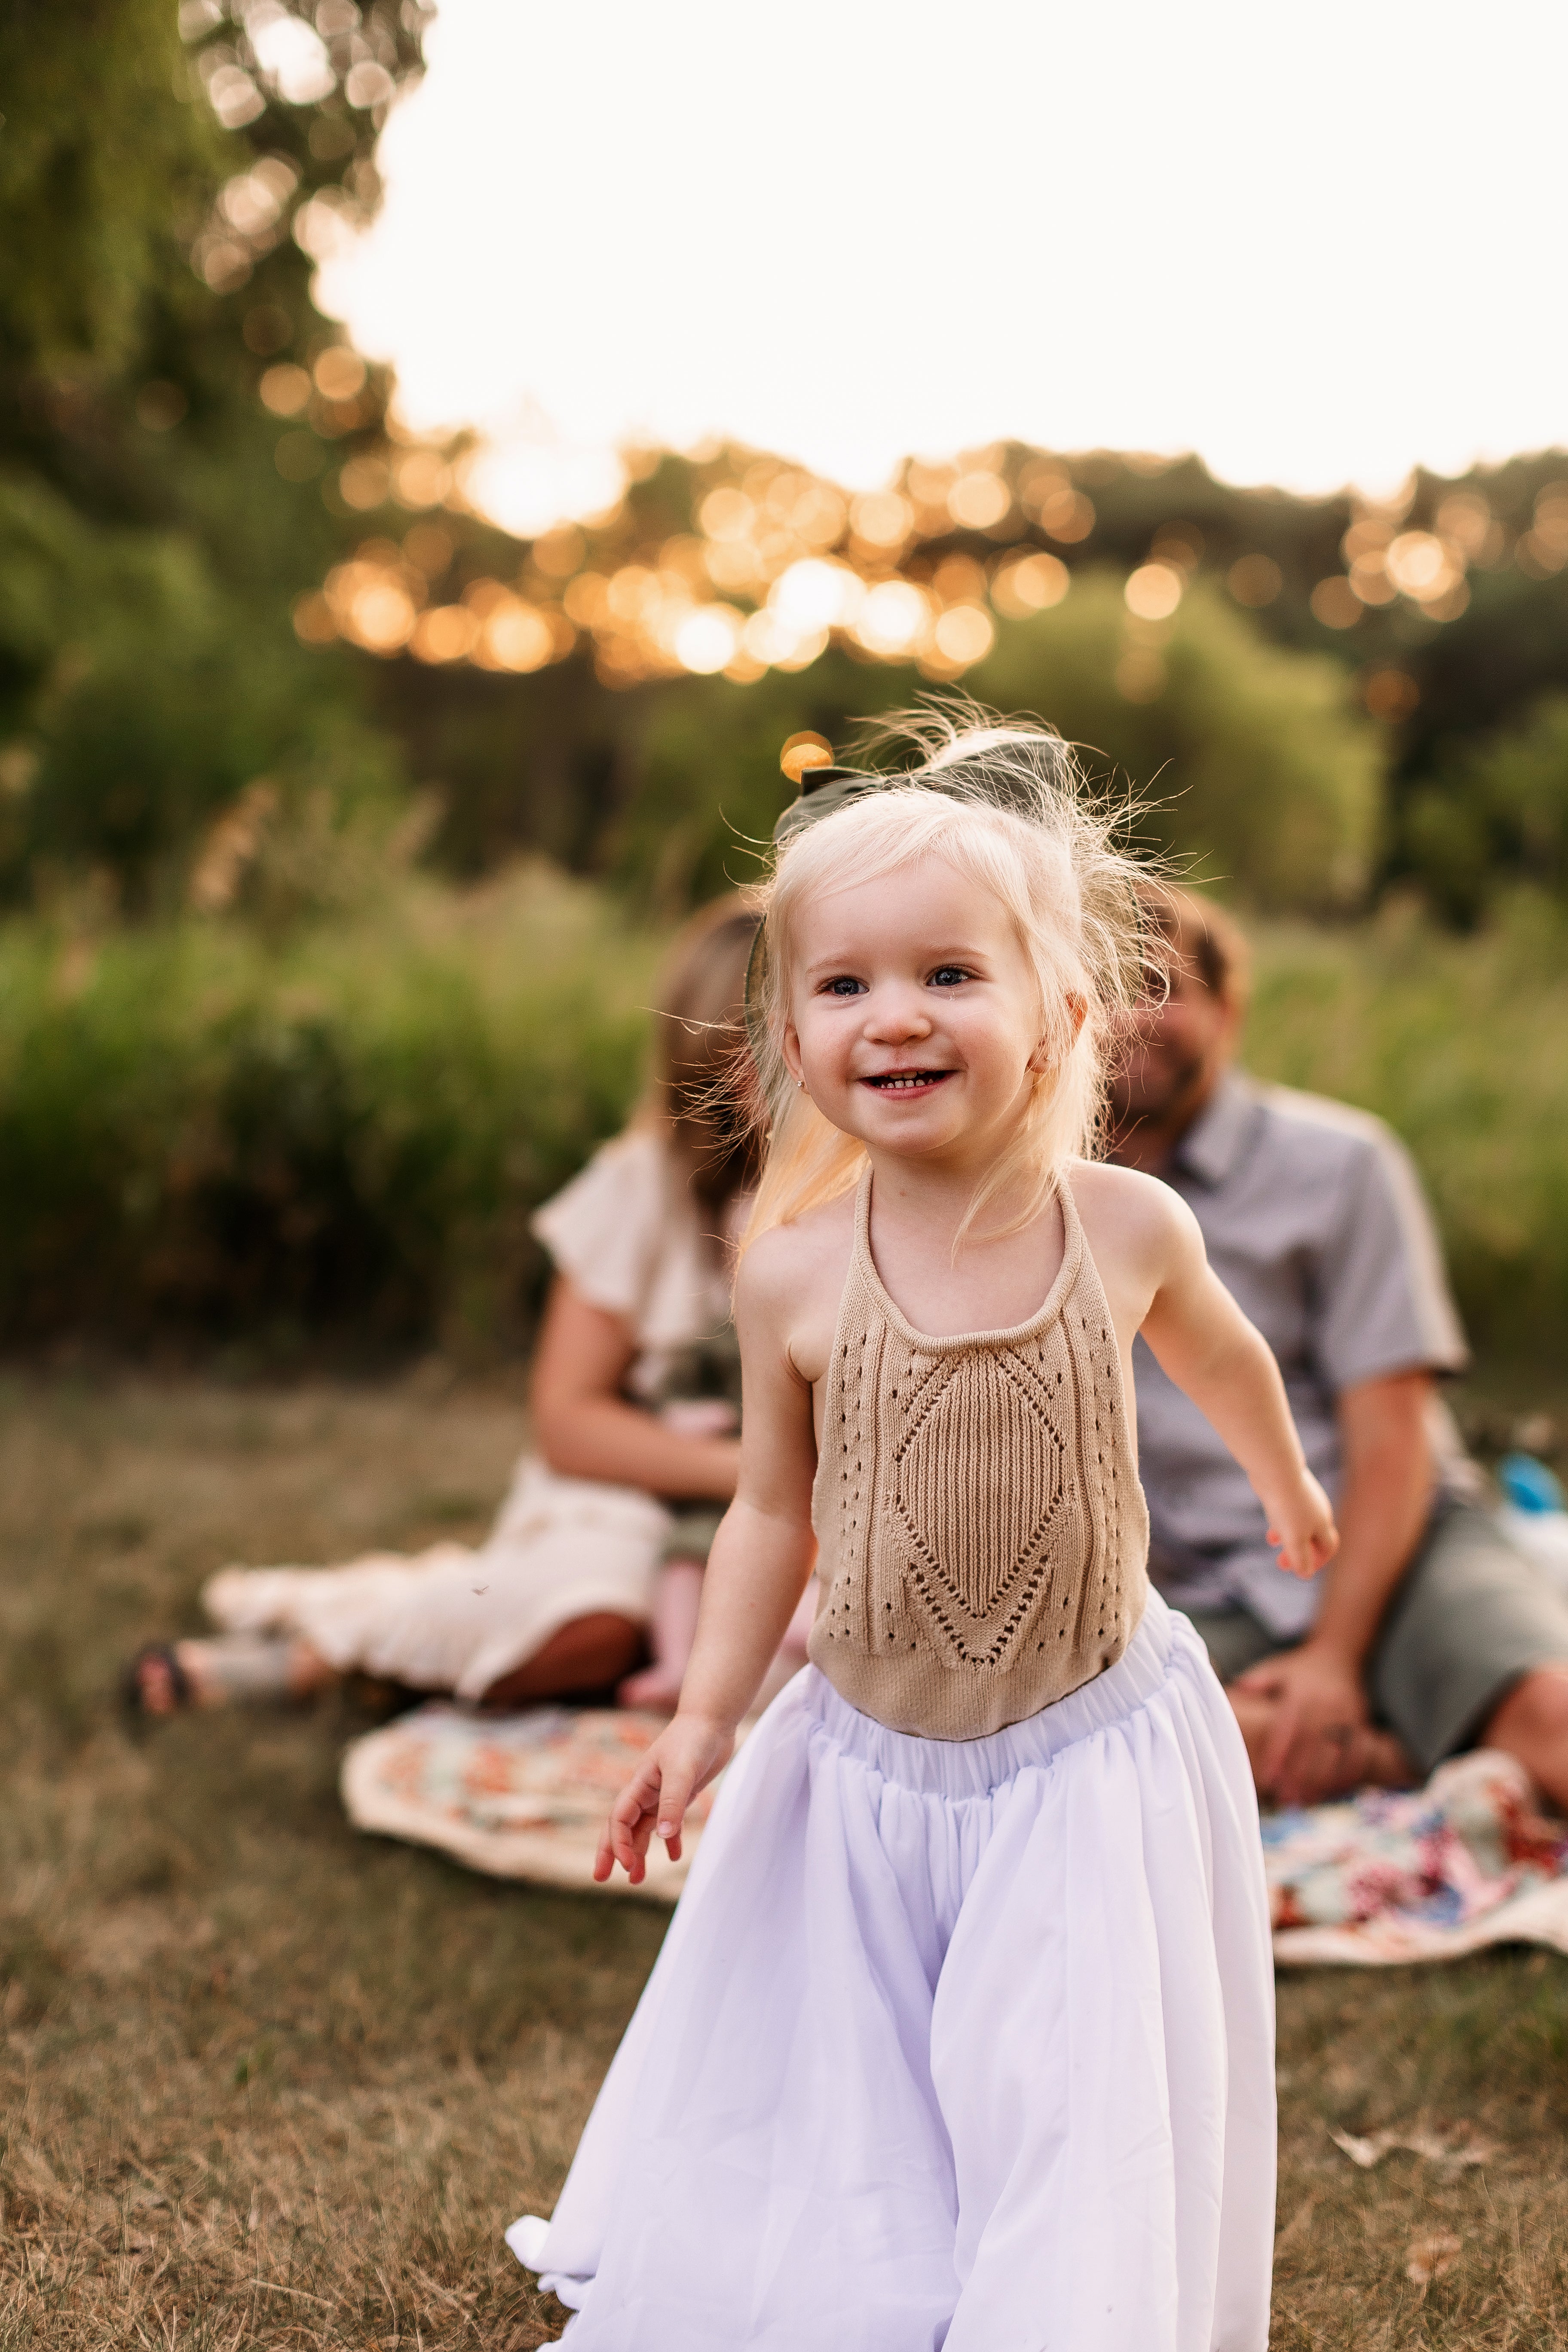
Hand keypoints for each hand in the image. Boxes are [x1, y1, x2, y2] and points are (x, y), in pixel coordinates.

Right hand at [594, 1711, 735, 1884]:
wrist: (712, 1719)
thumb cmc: (694, 1739)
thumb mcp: (683, 1770)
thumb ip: (673, 1802)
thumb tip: (662, 1835)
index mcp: (640, 1784)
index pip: (619, 1819)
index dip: (619, 1844)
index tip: (627, 1866)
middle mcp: (647, 1790)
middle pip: (622, 1826)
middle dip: (611, 1852)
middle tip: (600, 1878)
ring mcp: (662, 1793)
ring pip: (644, 1828)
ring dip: (639, 1851)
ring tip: (637, 1879)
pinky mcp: (680, 1793)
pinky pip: (669, 1822)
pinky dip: (670, 1840)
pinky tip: (674, 1856)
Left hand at [1234, 1640, 1367, 1803]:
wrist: (1339, 1654)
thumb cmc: (1300, 1668)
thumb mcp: (1277, 1668)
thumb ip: (1257, 1681)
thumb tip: (1236, 1690)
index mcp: (1301, 1693)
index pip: (1287, 1728)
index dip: (1278, 1754)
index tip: (1269, 1778)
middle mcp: (1325, 1703)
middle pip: (1312, 1746)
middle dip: (1300, 1775)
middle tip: (1287, 1799)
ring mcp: (1346, 1713)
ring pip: (1336, 1753)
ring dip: (1322, 1780)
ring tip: (1307, 1801)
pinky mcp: (1361, 1721)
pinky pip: (1358, 1752)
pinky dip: (1348, 1773)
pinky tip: (1335, 1791)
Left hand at [1264, 1470, 1338, 1578]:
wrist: (1276, 1470)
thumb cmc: (1287, 1506)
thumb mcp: (1295, 1538)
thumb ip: (1300, 1558)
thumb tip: (1305, 1576)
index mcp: (1323, 1523)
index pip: (1329, 1547)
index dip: (1318, 1562)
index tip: (1301, 1570)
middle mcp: (1317, 1511)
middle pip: (1313, 1538)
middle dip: (1298, 1553)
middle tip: (1281, 1564)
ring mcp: (1303, 1500)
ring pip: (1298, 1524)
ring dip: (1287, 1538)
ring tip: (1273, 1543)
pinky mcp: (1288, 1491)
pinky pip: (1287, 1513)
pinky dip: (1280, 1524)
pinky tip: (1269, 1529)